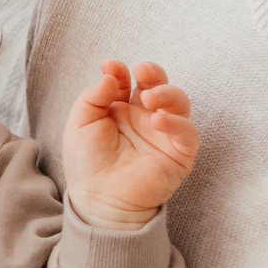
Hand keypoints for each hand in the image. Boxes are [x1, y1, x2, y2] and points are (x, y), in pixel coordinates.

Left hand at [61, 60, 197, 228]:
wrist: (99, 200)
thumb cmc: (87, 164)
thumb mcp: (80, 124)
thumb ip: (92, 97)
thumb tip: (108, 74)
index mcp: (121, 108)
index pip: (128, 81)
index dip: (121, 71)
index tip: (110, 67)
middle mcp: (144, 117)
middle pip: (158, 85)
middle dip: (153, 73)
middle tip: (142, 70)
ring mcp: (163, 133)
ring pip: (179, 102)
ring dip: (168, 94)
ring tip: (150, 97)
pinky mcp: (179, 153)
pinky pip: (187, 132)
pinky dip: (176, 123)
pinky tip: (158, 121)